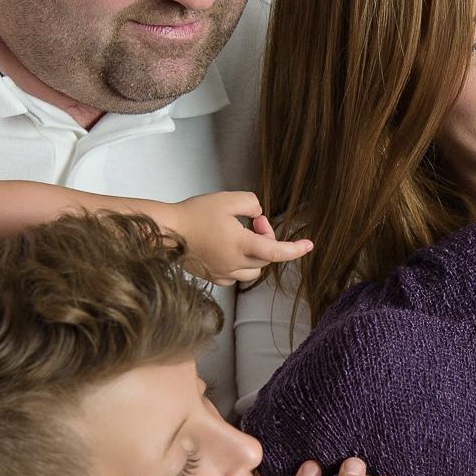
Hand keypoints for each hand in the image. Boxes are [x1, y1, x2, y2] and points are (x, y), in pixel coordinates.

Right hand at [169, 192, 313, 285]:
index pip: (277, 251)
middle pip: (266, 258)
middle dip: (267, 238)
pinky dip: (241, 263)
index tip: (309, 245)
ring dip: (256, 254)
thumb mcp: (227, 199)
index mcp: (241, 245)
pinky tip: (229, 248)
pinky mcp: (212, 276)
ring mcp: (223, 273)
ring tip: (241, 234)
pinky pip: (236, 275)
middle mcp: (234, 264)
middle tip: (253, 220)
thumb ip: (251, 202)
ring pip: (253, 270)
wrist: (166, 232)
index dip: (296, 249)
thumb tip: (257, 214)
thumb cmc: (192, 215)